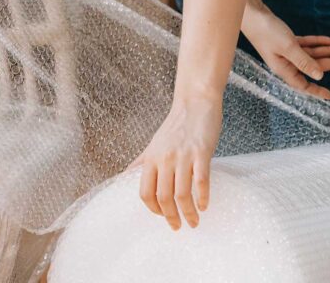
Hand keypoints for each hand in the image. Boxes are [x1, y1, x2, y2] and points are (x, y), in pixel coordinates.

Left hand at [131, 94, 220, 229]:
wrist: (195, 102)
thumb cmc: (175, 125)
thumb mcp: (153, 145)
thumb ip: (141, 162)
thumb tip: (125, 177)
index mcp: (151, 158)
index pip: (145, 192)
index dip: (153, 209)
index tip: (162, 216)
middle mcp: (164, 159)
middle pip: (163, 196)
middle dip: (170, 217)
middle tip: (178, 227)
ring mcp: (183, 156)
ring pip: (182, 193)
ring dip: (188, 213)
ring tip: (194, 222)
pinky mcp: (201, 153)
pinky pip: (201, 181)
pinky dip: (202, 198)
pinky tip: (204, 206)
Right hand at [241, 1, 329, 99]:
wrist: (252, 13)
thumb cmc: (267, 31)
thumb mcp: (288, 47)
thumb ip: (304, 62)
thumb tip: (319, 76)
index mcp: (283, 68)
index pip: (302, 85)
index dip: (316, 90)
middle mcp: (285, 62)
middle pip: (312, 67)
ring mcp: (286, 51)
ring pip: (311, 54)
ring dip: (327, 52)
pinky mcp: (286, 40)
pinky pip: (306, 45)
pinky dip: (317, 43)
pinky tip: (329, 41)